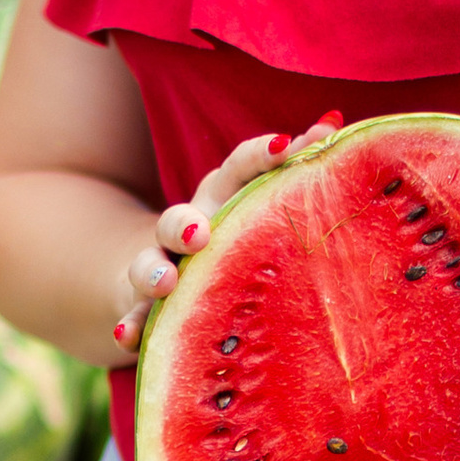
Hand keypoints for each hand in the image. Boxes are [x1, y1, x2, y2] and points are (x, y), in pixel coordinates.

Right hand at [106, 110, 345, 358]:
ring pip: (148, 266)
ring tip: (165, 282)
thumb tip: (333, 124)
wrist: (165, 274)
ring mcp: (161, 268)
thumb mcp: (258, 202)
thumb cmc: (232, 231)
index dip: (259, 156)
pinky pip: (135, 317)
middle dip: (185, 223)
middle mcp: (186, 229)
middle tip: (200, 232)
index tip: (285, 147)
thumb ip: (294, 168)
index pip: (238, 170)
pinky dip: (129, 326)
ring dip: (153, 272)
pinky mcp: (144, 307)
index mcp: (221, 199)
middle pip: (177, 219)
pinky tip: (126, 337)